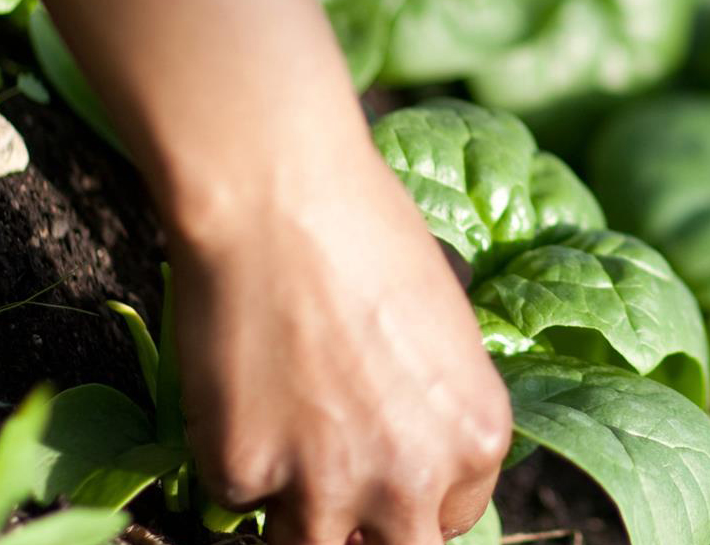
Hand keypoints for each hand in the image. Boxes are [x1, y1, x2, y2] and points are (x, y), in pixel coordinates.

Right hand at [168, 149, 507, 544]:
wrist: (280, 199)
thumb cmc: (369, 234)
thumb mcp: (444, 327)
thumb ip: (435, 405)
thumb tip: (410, 438)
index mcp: (476, 438)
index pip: (453, 518)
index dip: (416, 497)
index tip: (387, 474)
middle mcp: (413, 478)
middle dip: (367, 530)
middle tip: (337, 486)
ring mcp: (326, 484)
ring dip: (298, 511)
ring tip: (285, 444)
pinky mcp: (244, 472)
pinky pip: (237, 497)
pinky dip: (233, 458)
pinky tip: (238, 388)